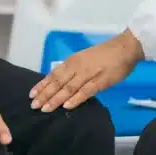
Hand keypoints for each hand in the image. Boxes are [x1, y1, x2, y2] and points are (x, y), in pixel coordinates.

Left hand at [29, 30, 143, 111]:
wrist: (124, 47)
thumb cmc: (104, 54)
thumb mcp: (84, 59)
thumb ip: (73, 70)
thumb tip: (59, 82)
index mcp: (72, 61)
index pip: (53, 74)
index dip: (42, 85)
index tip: (31, 94)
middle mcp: (77, 67)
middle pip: (57, 82)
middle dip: (45, 94)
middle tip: (34, 105)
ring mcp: (88, 74)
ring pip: (68, 88)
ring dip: (55, 99)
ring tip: (45, 108)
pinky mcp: (100, 81)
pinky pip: (85, 91)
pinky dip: (75, 99)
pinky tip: (66, 106)